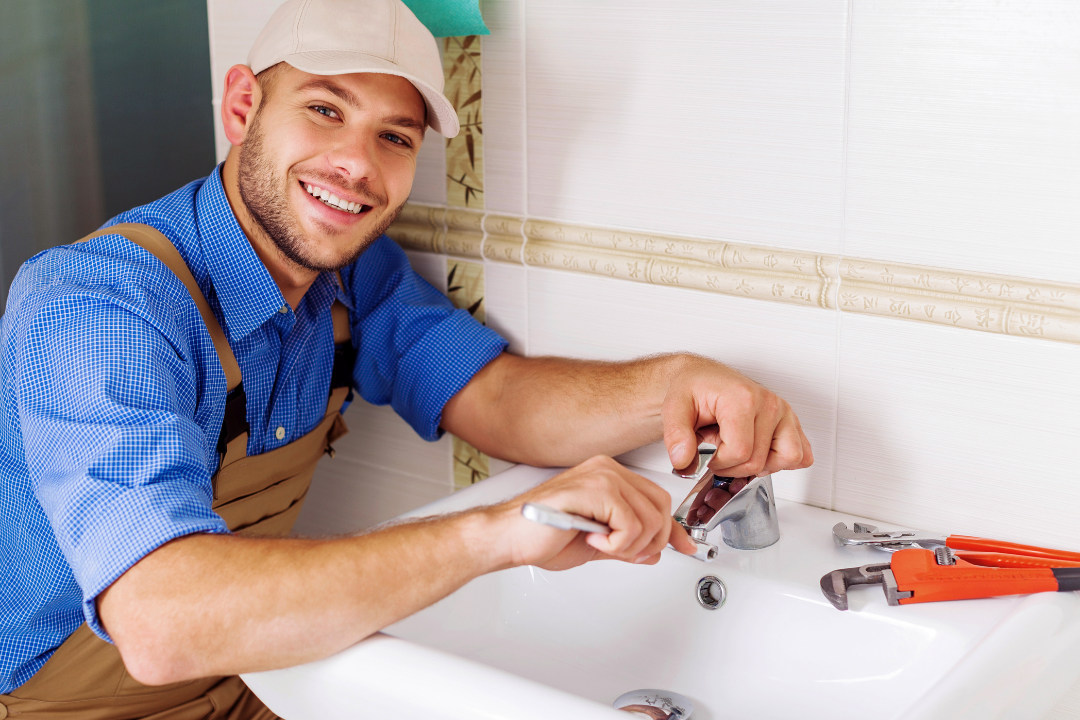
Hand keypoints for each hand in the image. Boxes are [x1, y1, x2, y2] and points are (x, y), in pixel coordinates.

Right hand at [490, 456, 697, 570]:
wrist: (507, 537)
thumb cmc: (540, 537)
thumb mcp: (596, 543)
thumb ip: (626, 543)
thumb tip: (653, 551)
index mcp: (609, 477)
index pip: (657, 499)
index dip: (673, 529)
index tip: (683, 546)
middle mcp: (607, 470)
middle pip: (660, 508)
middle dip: (650, 541)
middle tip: (625, 552)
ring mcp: (600, 476)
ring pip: (649, 518)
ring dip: (630, 544)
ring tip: (601, 544)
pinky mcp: (592, 489)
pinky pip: (630, 524)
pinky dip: (617, 543)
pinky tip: (593, 539)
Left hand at [662, 356, 812, 476]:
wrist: (702, 378)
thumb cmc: (693, 390)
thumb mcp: (674, 408)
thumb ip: (675, 436)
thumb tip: (683, 461)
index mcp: (743, 398)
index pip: (740, 452)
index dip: (717, 462)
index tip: (705, 453)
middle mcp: (768, 403)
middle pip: (758, 462)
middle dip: (731, 466)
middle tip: (717, 449)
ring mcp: (783, 412)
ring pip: (787, 459)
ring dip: (760, 464)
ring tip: (739, 449)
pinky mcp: (790, 421)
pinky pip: (801, 454)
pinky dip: (781, 461)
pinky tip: (759, 451)